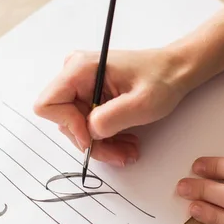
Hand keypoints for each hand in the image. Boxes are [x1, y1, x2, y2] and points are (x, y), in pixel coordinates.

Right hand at [33, 49, 190, 166]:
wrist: (176, 71)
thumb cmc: (162, 79)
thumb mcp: (141, 103)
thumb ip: (110, 119)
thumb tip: (88, 133)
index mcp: (80, 68)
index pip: (48, 105)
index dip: (68, 126)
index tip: (94, 138)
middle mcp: (75, 75)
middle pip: (64, 121)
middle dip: (91, 143)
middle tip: (120, 154)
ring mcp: (81, 86)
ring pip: (77, 128)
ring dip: (101, 144)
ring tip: (128, 150)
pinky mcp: (90, 96)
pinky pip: (88, 125)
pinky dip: (106, 138)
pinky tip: (125, 142)